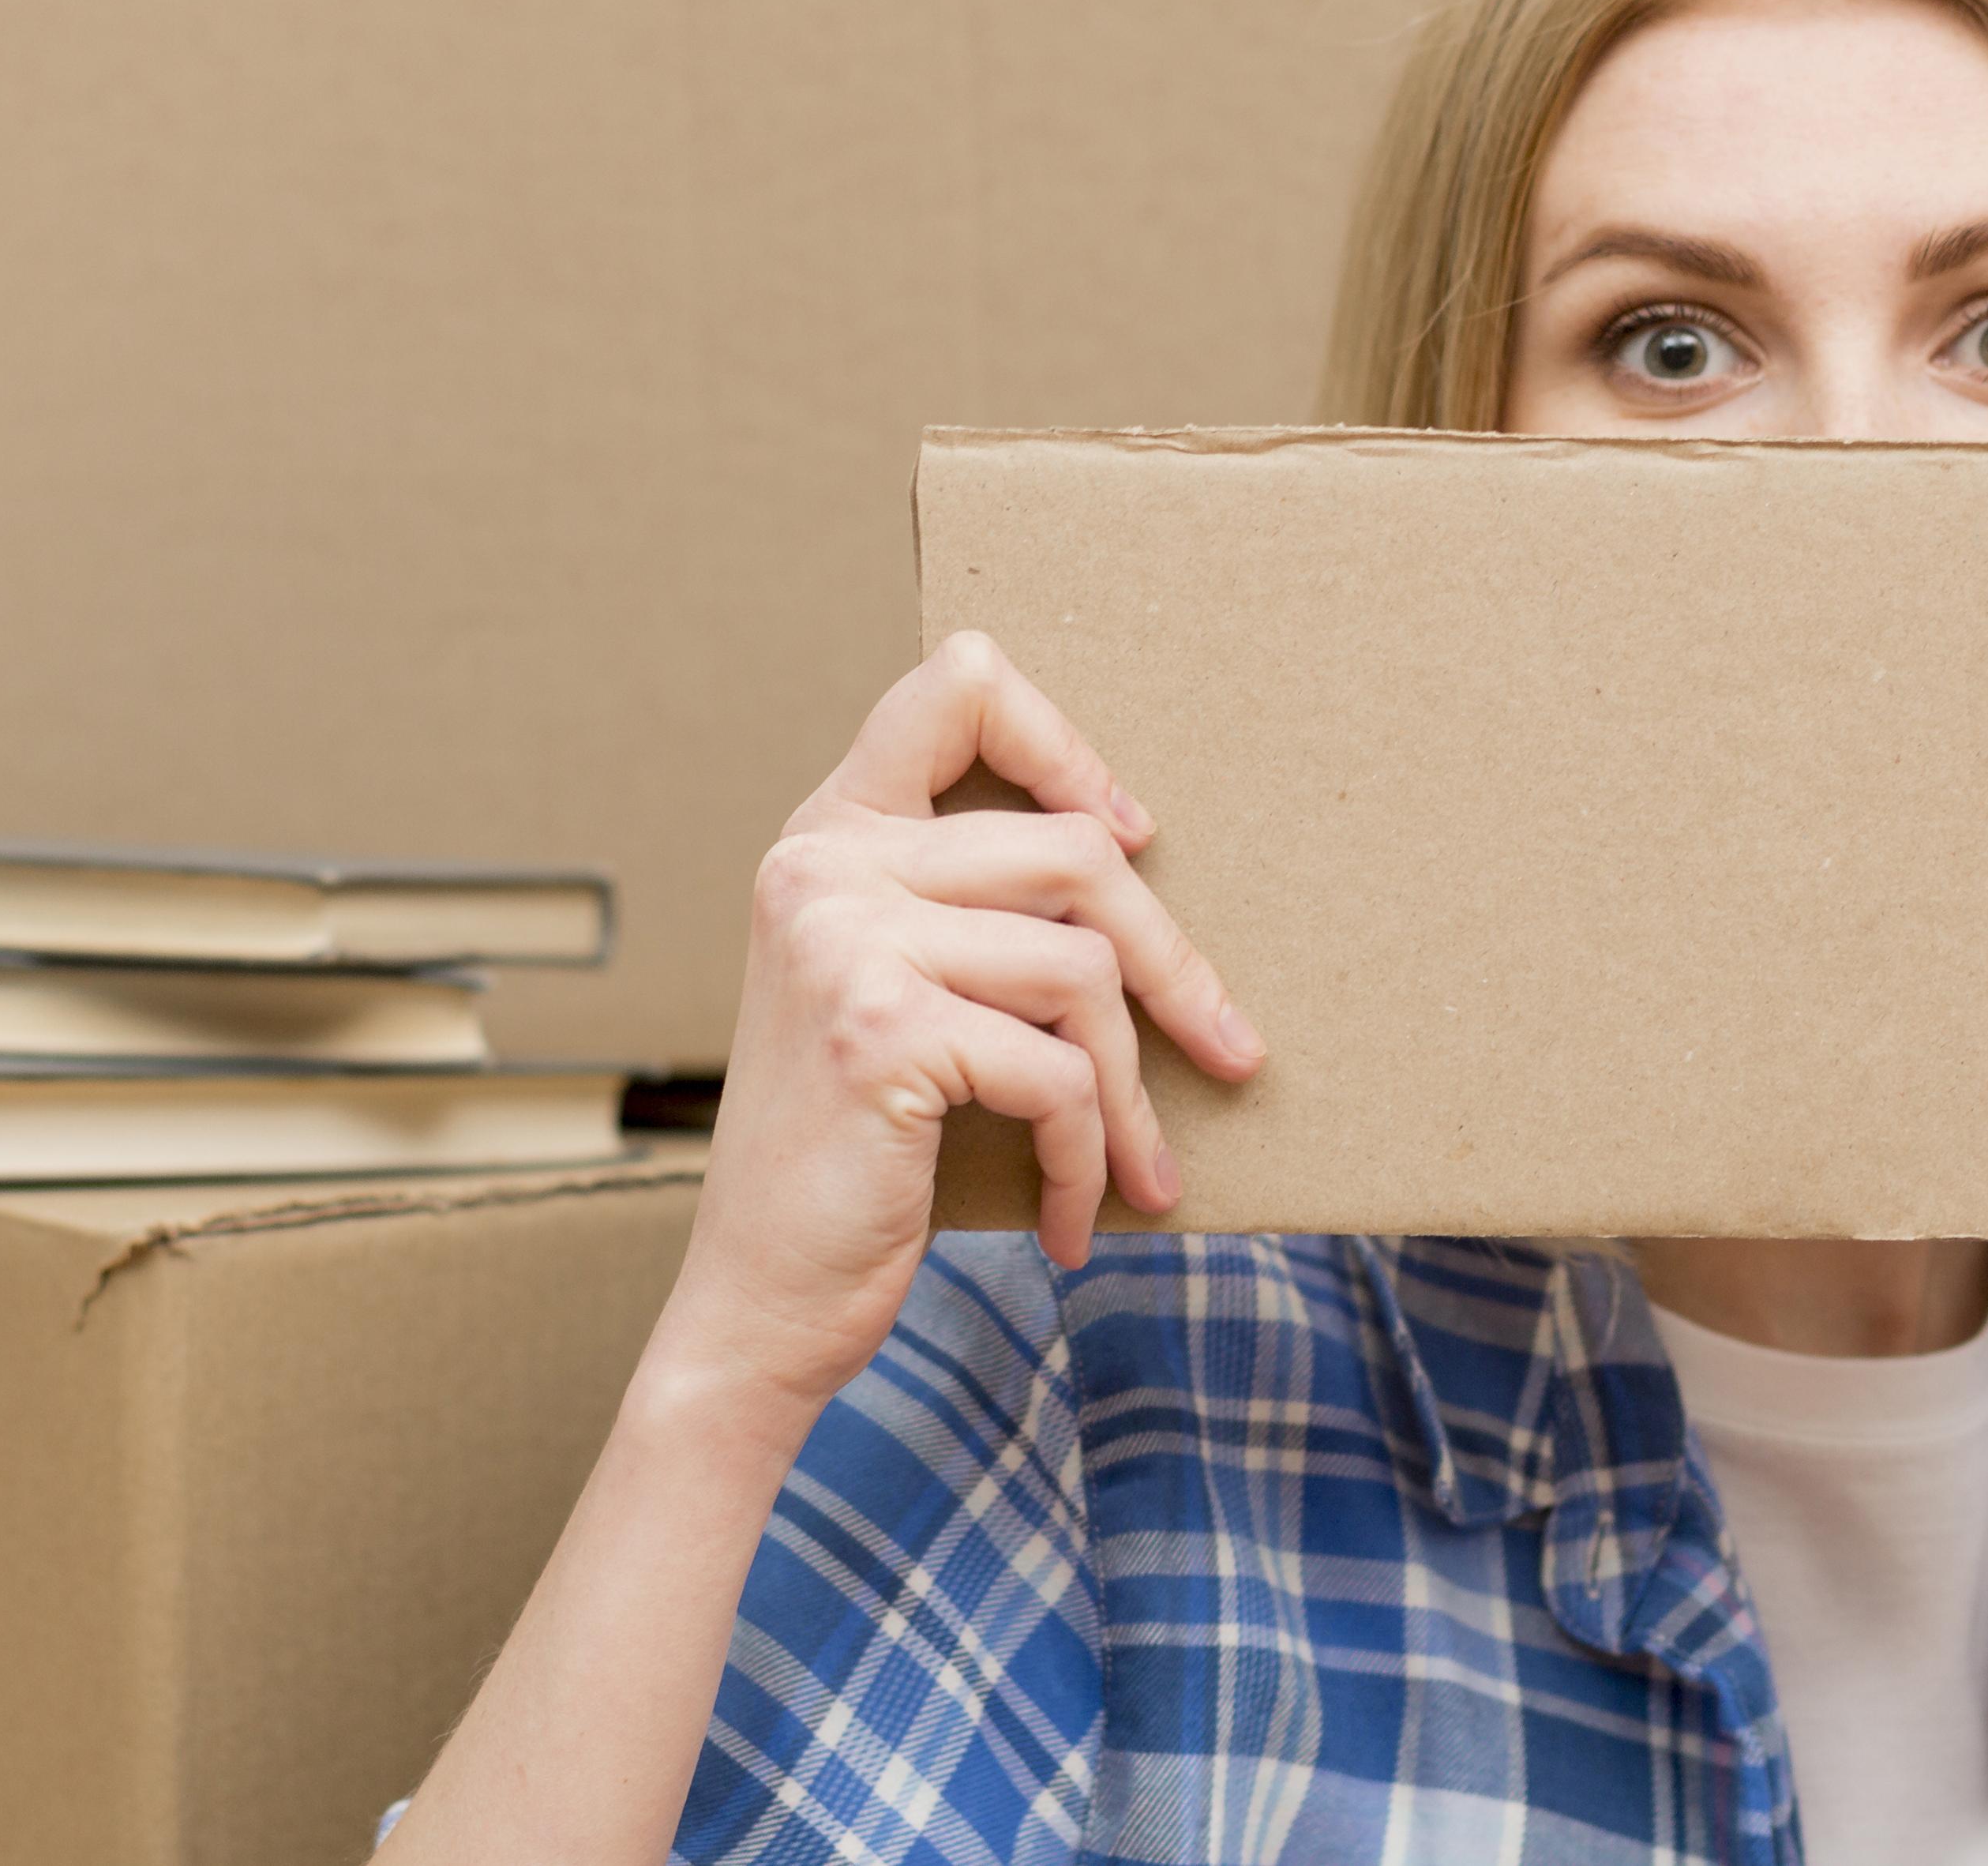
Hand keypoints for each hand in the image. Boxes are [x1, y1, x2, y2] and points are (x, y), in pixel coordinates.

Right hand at [656, 631, 1263, 1416]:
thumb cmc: (857, 1153)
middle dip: (1171, 967)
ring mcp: (844, 941)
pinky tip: (1079, 1216)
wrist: (758, 1300)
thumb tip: (1136, 848)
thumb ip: (969, 907)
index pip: (956, 687)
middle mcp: (824, 866)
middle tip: (1229, 1052)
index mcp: (829, 835)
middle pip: (1077, 854)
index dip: (1064, 744)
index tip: (1133, 834)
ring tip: (1139, 1166)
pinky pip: (1057, 1072)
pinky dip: (1090, 1154)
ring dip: (1131, 1090)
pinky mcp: (880, 1030)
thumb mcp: (899, 995)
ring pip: (1083, 970)